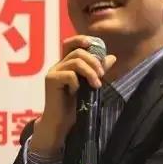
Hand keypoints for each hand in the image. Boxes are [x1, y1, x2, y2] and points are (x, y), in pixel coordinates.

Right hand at [30, 35, 116, 154]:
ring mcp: (53, 72)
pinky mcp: (50, 80)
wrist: (61, 123)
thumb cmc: (75, 106)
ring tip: (96, 85)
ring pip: (75, 62)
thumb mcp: (90, 86)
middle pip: (77, 52)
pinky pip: (69, 74)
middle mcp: (58, 65)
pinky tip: (77, 92)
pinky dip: (77, 82)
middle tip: (102, 75)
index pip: (71, 43)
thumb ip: (98, 71)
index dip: (81, 40)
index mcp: (66, 64)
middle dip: (93, 61)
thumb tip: (112, 57)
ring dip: (90, 72)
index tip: (95, 46)